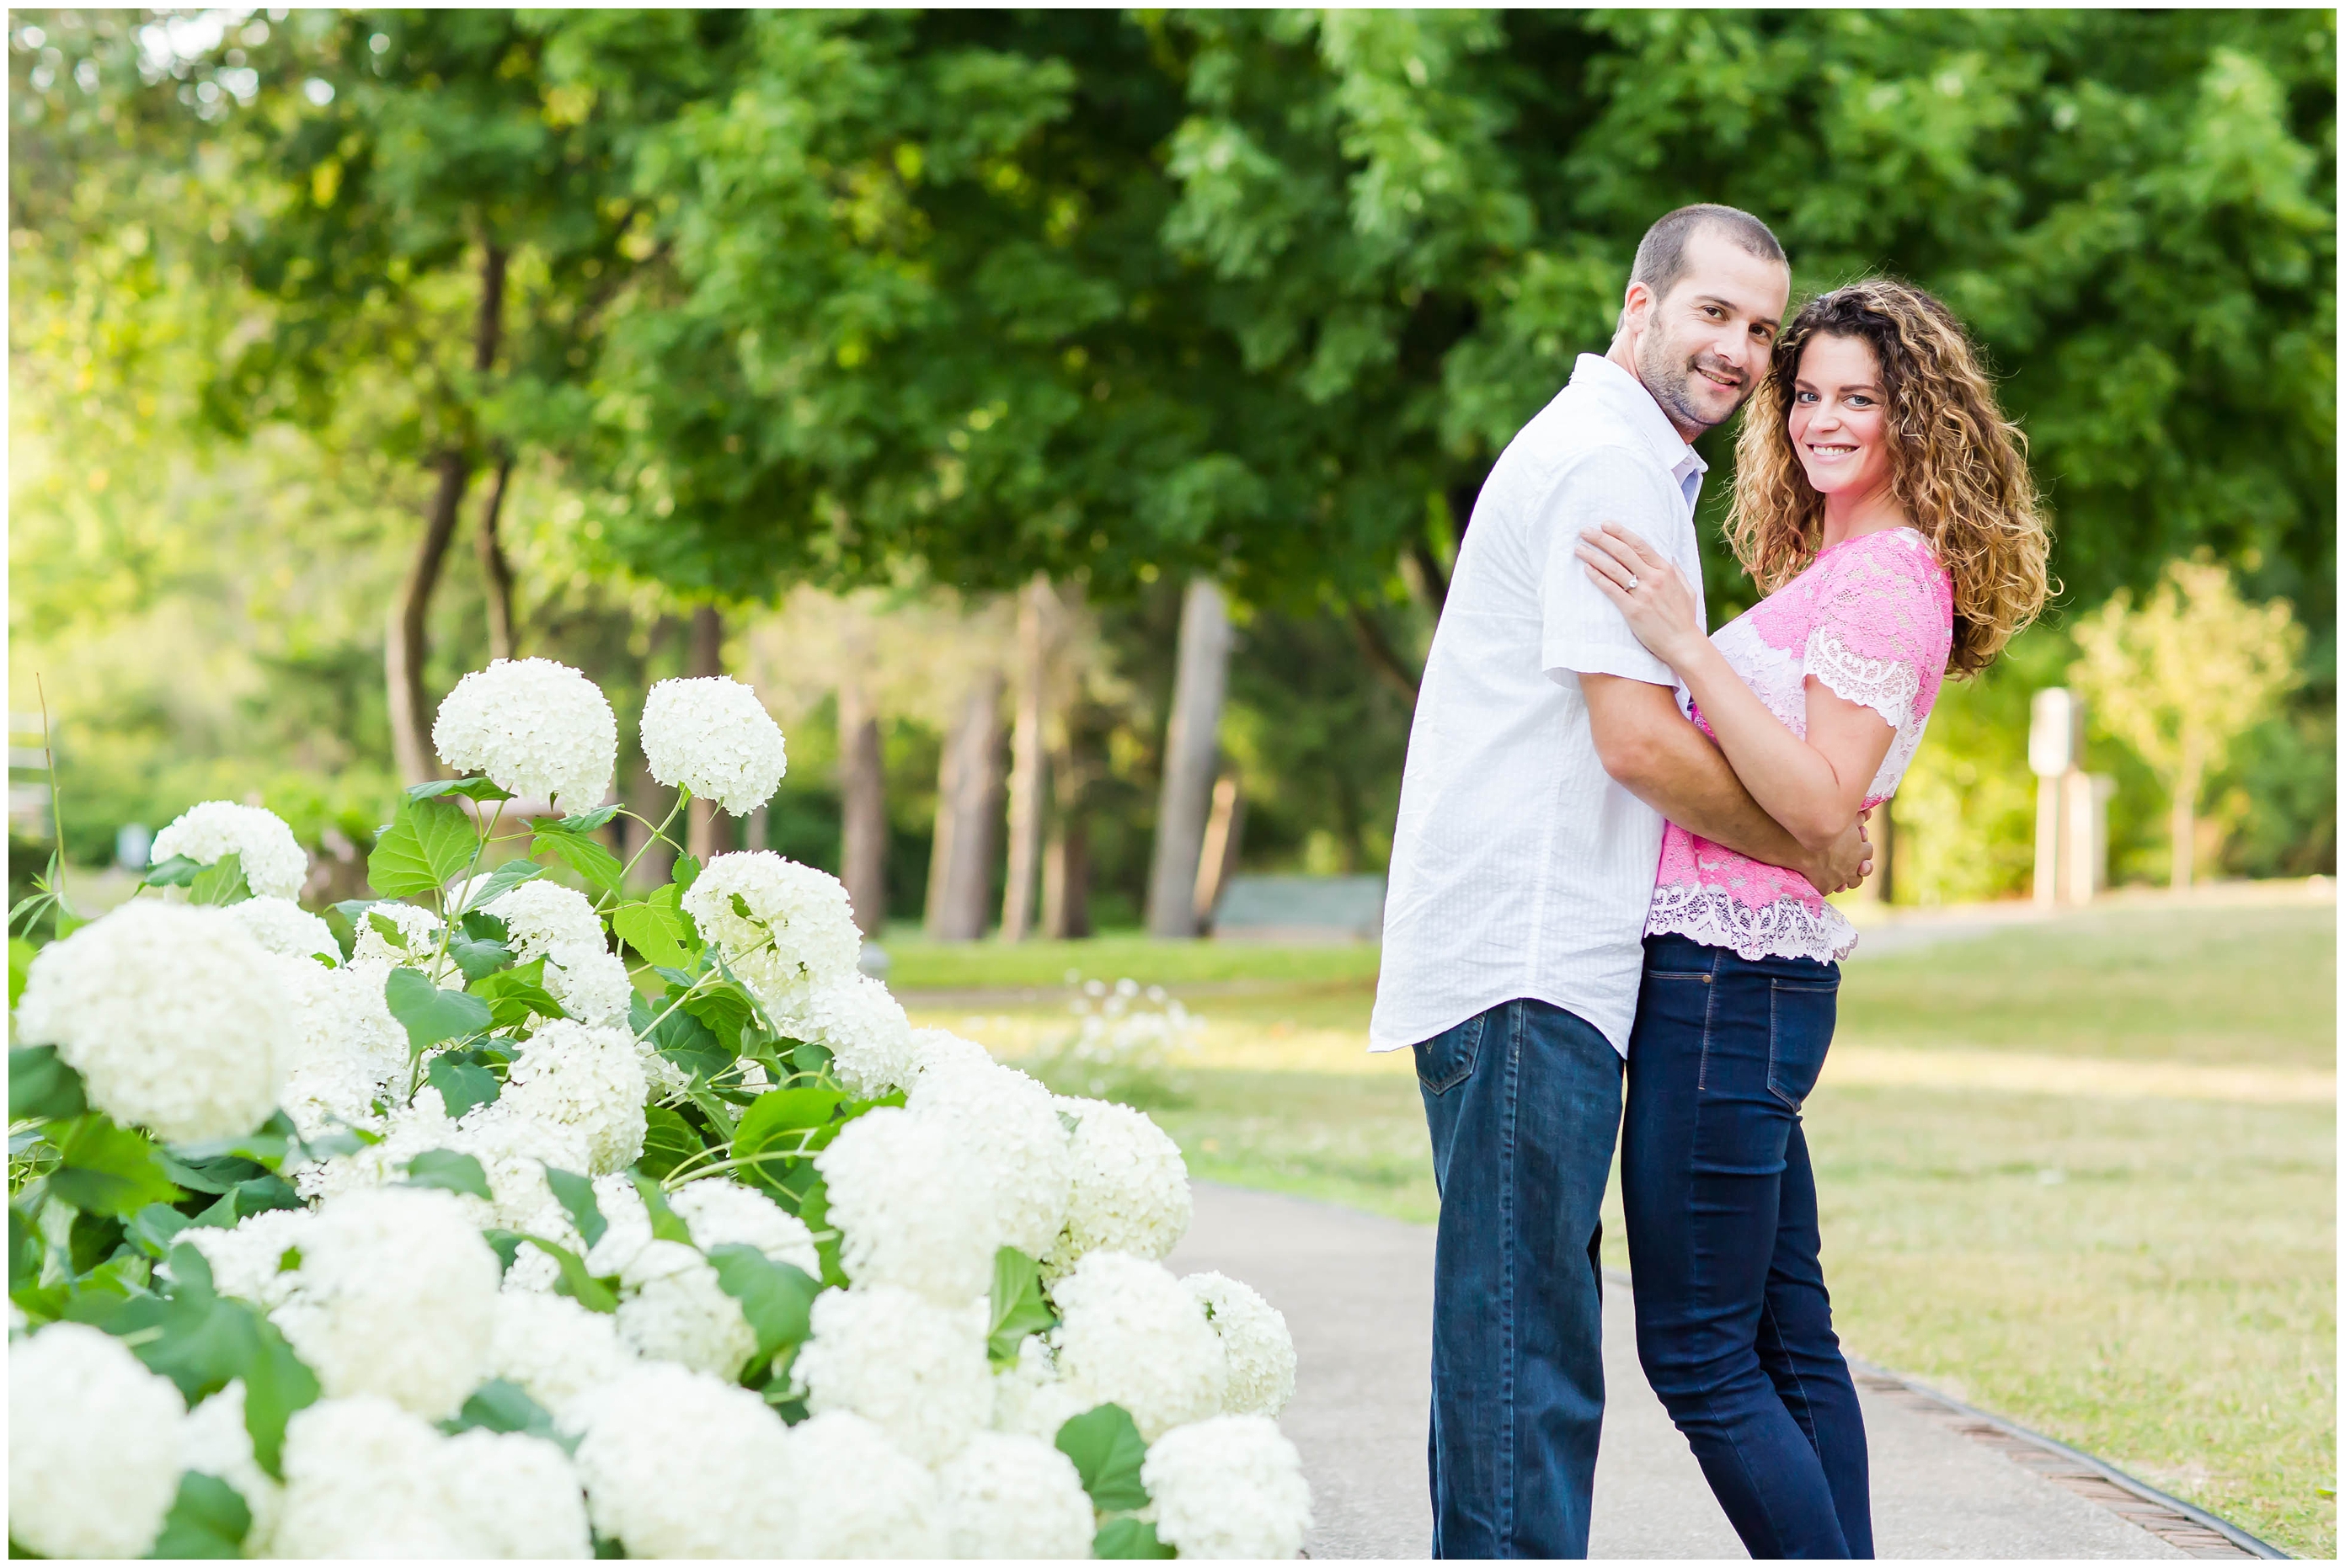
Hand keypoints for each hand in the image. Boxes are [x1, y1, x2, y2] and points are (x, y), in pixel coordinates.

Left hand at [1576, 523, 1706, 667]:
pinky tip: (1587, 570)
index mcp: (1666, 570)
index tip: (1606, 524)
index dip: (1621, 533)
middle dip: (1602, 539)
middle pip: (1623, 553)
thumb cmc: (1684, 617)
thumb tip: (1668, 556)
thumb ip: (1677, 571)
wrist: (1683, 643)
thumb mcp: (1687, 589)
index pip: (1640, 545)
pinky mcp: (1633, 610)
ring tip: (1579, 548)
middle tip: (1585, 530)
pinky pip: (1612, 589)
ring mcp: (1643, 594)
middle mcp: (1654, 579)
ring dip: (1594, 556)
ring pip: (1614, 569)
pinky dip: (1598, 578)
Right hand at [1806, 811, 1872, 893]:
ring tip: (1837, 870)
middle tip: (1847, 858)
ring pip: (1851, 883)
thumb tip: (1867, 814)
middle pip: (1864, 870)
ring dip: (1847, 877)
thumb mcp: (1843, 820)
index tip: (1855, 843)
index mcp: (1858, 851)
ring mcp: (1839, 879)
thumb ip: (1857, 817)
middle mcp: (1852, 867)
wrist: (1797, 844)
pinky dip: (1830, 884)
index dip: (1862, 847)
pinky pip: (1831, 889)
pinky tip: (1823, 877)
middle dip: (1859, 865)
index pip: (1868, 851)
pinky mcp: (1825, 887)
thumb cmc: (1820, 828)